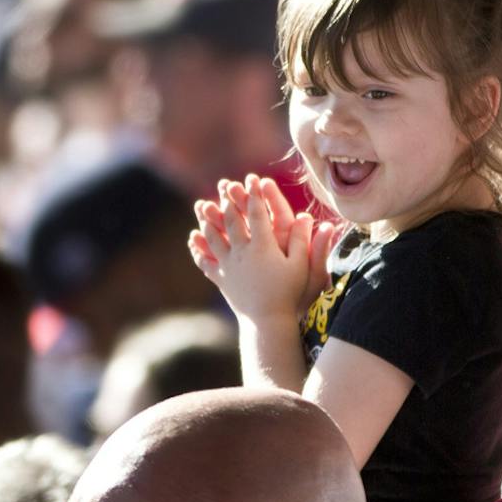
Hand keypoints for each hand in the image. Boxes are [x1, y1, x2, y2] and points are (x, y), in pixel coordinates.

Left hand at [189, 174, 319, 323]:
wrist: (268, 322)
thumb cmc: (289, 294)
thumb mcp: (302, 267)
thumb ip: (304, 241)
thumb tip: (308, 217)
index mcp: (263, 246)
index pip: (257, 214)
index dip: (255, 194)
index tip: (253, 178)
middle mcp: (242, 252)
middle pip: (232, 220)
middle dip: (228, 200)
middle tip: (225, 184)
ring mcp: (229, 266)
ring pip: (214, 238)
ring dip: (208, 220)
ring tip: (203, 207)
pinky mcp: (222, 280)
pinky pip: (206, 262)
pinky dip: (199, 250)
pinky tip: (193, 240)